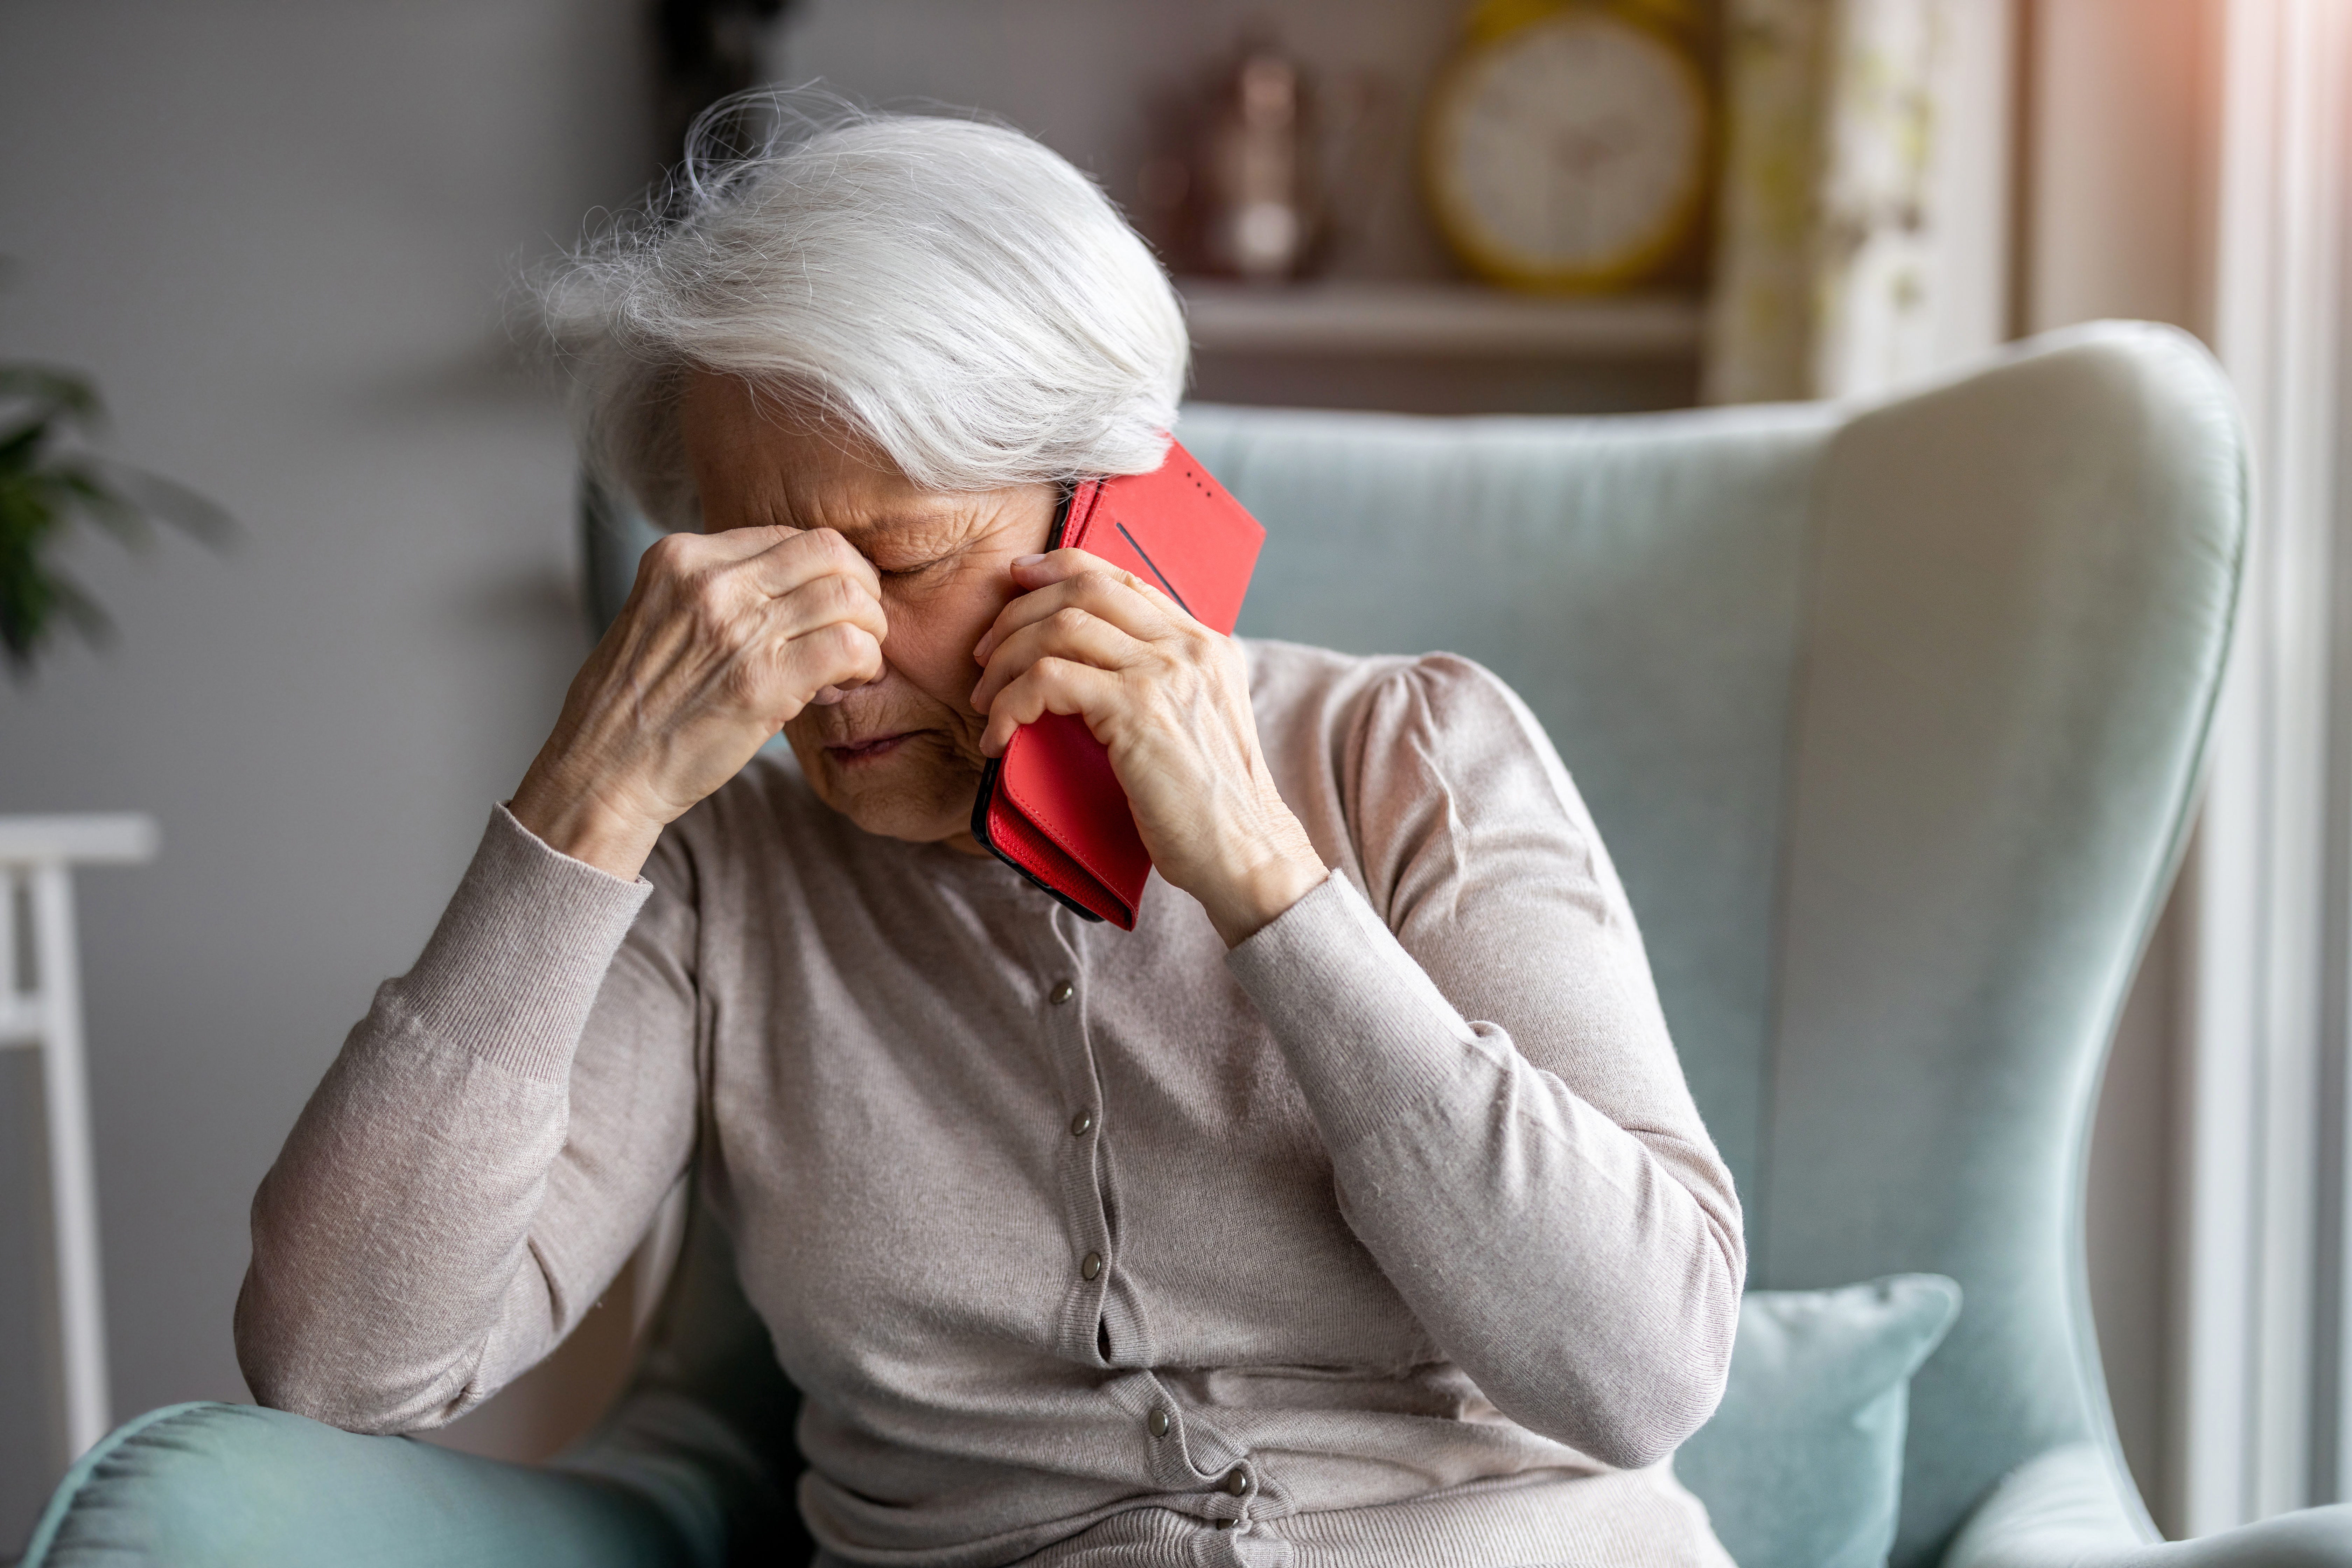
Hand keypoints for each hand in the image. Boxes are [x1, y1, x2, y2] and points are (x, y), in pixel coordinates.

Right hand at [511, 526, 885, 878]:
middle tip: (862, 624)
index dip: (826, 568)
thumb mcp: (660, 617)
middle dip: (861, 586)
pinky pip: (849, 646)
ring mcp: (737, 628)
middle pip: (827, 550)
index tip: (831, 602)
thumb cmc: (637, 704)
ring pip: (847, 595)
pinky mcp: (762, 681)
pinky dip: (866, 662)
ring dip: (870, 627)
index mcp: (681, 557)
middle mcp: (709, 581)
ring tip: (860, 659)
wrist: (604, 770)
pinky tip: (850, 683)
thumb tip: (800, 590)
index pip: (787, 534)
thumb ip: (719, 593)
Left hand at [970, 550, 1325, 945]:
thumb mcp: (1194, 723)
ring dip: (1005, 662)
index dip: (1059, 569)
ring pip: (1060, 628)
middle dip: (1018, 613)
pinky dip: (1009, 703)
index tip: (1018, 582)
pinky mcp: (1137, 710)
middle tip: (985, 653)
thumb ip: (1158, 683)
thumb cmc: (1209, 805)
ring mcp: (1165, 673)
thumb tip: (1088, 667)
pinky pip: (1048, 679)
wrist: (1246, 852)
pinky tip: (1000, 736)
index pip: (1121, 578)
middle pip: (1084, 589)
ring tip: (985, 702)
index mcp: (1204, 643)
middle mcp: (1188, 646)